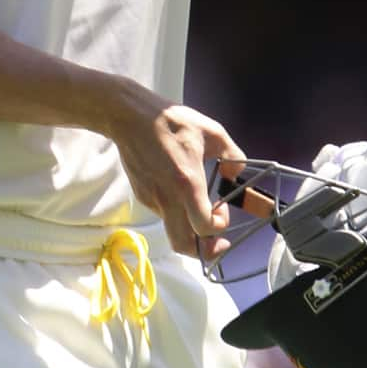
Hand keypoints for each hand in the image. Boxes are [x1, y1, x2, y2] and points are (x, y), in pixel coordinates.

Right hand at [106, 86, 245, 255]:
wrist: (130, 116)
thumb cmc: (171, 121)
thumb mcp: (212, 132)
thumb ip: (232, 155)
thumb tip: (236, 173)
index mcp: (187, 183)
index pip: (203, 227)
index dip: (217, 228)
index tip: (221, 211)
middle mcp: (168, 198)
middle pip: (183, 245)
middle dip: (203, 250)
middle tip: (215, 241)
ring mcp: (152, 198)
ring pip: (172, 229)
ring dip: (189, 228)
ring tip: (197, 208)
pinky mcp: (141, 195)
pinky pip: (161, 212)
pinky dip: (174, 211)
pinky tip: (177, 189)